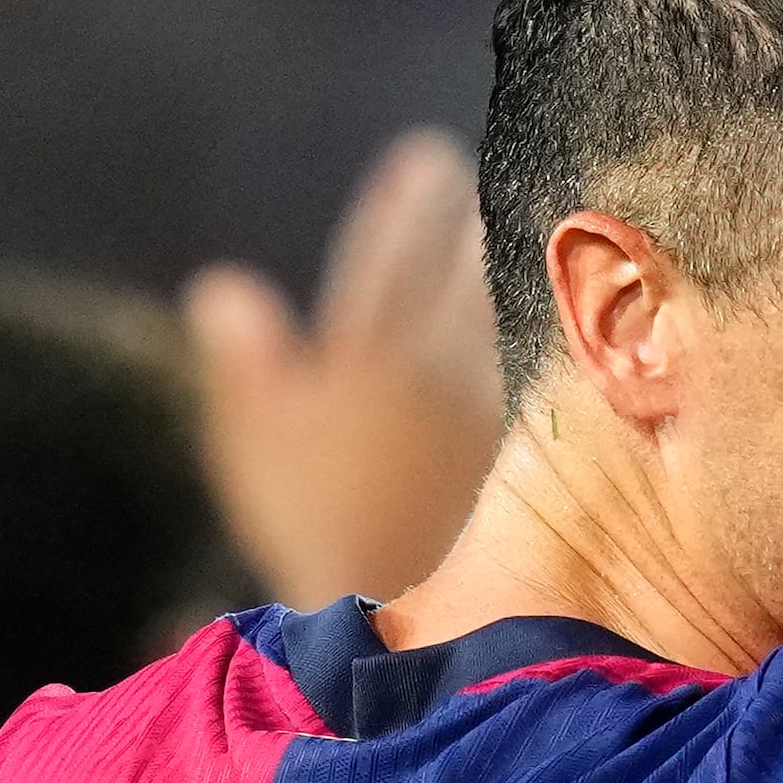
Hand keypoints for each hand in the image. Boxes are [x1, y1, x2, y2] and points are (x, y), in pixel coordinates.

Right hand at [185, 128, 506, 607]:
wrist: (405, 623)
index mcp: (367, 356)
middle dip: (477, 216)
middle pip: (468, 265)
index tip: (429, 158)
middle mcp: (437, 365)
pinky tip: (561, 311)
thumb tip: (221, 288)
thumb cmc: (315, 532)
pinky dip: (550, 322)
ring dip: (520, 260)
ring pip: (514, 304)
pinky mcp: (533, 439)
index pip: (393, 253)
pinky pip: (546, 358)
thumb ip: (246, 362)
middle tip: (492, 179)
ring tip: (530, 226)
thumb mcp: (257, 448)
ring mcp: (493, 401)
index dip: (410, 200)